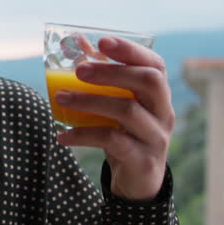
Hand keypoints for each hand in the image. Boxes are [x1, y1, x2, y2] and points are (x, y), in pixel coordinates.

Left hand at [54, 36, 173, 200]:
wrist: (139, 183)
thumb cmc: (125, 134)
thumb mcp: (116, 105)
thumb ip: (101, 76)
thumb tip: (76, 42)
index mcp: (158, 95)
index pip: (155, 65)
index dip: (131, 51)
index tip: (102, 42)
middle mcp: (163, 112)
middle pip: (148, 82)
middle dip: (112, 72)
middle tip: (79, 71)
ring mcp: (156, 136)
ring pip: (127, 111)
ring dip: (89, 101)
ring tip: (60, 98)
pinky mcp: (142, 159)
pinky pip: (113, 141)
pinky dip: (84, 135)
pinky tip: (62, 135)